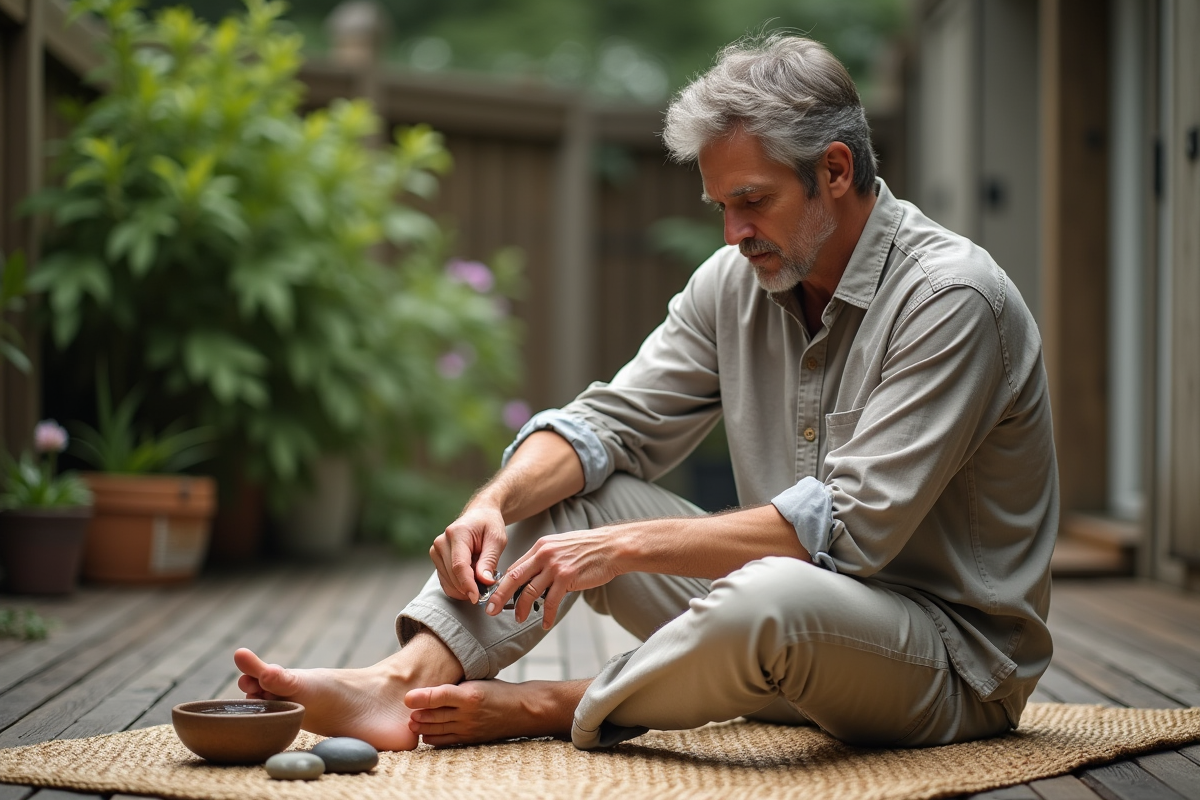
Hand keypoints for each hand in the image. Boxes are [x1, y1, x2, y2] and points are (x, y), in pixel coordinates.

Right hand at [430, 505, 507, 603]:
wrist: (479, 515)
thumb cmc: (489, 524)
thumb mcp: (497, 539)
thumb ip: (490, 560)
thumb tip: (484, 581)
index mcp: (456, 534)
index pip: (459, 565)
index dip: (467, 584)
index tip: (477, 598)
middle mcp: (441, 542)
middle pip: (453, 576)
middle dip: (470, 587)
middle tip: (488, 587)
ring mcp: (436, 552)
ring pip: (448, 582)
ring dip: (466, 587)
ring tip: (481, 575)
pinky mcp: (436, 560)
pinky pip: (446, 582)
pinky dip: (460, 587)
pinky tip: (472, 579)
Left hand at [484, 528, 621, 628]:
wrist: (611, 547)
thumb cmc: (588, 549)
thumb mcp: (560, 547)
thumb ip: (543, 559)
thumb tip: (529, 577)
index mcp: (540, 547)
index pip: (515, 567)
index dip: (502, 584)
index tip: (494, 596)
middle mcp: (544, 555)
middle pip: (514, 578)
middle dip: (499, 596)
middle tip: (491, 610)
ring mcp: (555, 566)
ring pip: (530, 592)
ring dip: (522, 608)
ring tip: (520, 619)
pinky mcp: (567, 577)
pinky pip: (551, 601)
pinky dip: (546, 615)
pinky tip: (545, 623)